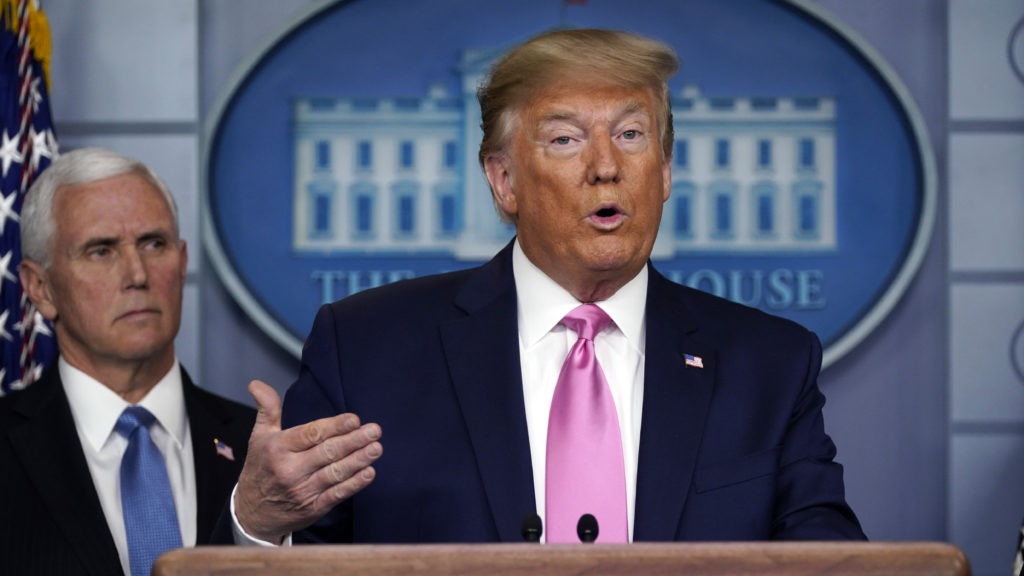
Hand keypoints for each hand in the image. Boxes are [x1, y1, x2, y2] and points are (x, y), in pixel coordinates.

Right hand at [234, 379, 381, 542]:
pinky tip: (369, 473)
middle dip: (353, 441)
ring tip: (376, 448)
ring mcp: (302, 491)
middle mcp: (290, 469)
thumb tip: (257, 383)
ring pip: (335, 473)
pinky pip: (337, 494)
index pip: (310, 434)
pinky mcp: (313, 508)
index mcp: (278, 448)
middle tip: (375, 430)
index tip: (354, 420)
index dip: (334, 427)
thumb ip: (267, 409)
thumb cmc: (260, 469)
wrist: (252, 514)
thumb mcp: (259, 436)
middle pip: (327, 452)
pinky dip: (354, 484)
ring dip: (358, 460)